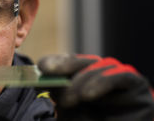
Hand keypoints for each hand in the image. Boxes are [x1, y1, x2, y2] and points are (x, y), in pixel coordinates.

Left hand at [38, 54, 153, 120]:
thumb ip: (58, 94)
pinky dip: (101, 83)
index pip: (65, 61)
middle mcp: (100, 72)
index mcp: (82, 75)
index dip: (53, 61)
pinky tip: (87, 95)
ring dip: (80, 83)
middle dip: (64, 71)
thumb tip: (38, 81)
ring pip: (97, 67)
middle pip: (81, 62)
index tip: (42, 68)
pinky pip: (119, 77)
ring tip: (68, 101)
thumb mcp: (70, 113)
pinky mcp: (136, 84)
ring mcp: (118, 75)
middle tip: (53, 84)